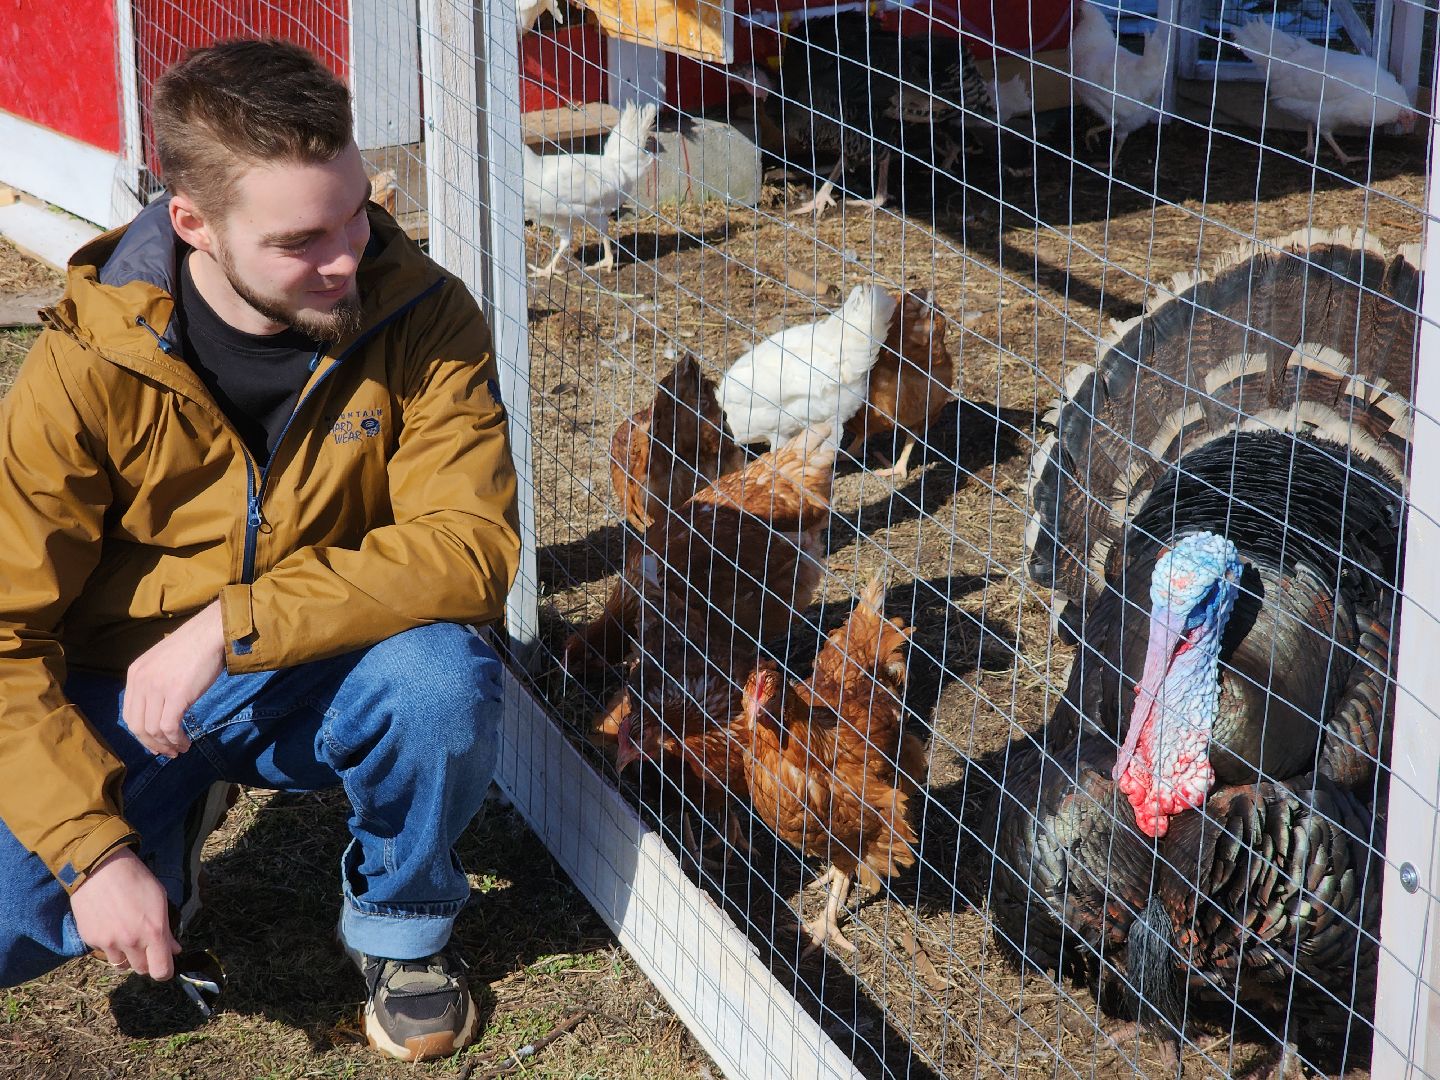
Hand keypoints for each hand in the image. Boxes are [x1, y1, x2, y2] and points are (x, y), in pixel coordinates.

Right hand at [70, 847, 180, 979]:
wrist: (100, 869)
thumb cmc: (136, 879)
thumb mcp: (160, 900)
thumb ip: (167, 930)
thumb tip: (174, 949)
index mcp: (154, 932)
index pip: (161, 971)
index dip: (165, 971)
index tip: (165, 964)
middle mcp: (131, 942)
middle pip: (141, 970)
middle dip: (147, 961)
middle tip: (146, 945)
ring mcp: (109, 943)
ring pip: (121, 965)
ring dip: (127, 956)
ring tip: (127, 934)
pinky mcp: (91, 940)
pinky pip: (104, 952)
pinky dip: (110, 946)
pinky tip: (111, 926)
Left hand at [124, 600, 224, 757]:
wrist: (211, 633)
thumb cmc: (194, 646)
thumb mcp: (163, 662)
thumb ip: (155, 681)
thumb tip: (160, 708)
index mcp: (135, 673)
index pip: (129, 713)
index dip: (140, 733)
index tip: (155, 743)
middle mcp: (141, 681)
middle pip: (137, 725)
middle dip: (151, 744)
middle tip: (166, 752)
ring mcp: (157, 688)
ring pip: (153, 730)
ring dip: (166, 745)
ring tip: (179, 749)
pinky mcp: (176, 695)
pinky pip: (169, 727)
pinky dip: (176, 740)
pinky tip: (185, 743)